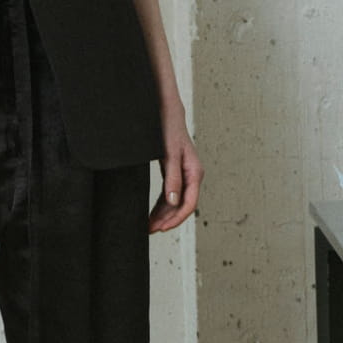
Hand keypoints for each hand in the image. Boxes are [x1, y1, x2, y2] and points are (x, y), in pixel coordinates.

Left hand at [149, 111, 202, 233]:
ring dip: (163, 215)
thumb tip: (173, 202)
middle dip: (167, 220)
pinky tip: (152, 212)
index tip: (161, 228)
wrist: (166, 111)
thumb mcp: (169, 154)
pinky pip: (170, 194)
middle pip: (182, 206)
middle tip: (149, 230)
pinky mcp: (174, 172)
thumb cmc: (169, 129)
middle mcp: (191, 176)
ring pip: (175, 202)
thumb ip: (172, 178)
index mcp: (194, 172)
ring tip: (149, 225)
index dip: (175, 219)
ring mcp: (184, 175)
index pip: (189, 204)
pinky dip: (161, 205)